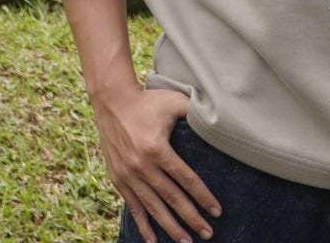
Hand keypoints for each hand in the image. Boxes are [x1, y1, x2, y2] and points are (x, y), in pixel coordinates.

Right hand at [91, 83, 221, 242]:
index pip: (186, 179)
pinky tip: (153, 241)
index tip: (217, 211)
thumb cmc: (147, 101)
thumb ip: (194, 110)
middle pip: (172, 199)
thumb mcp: (173, 101)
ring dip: (170, 228)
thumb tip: (216, 116)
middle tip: (208, 234)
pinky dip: (144, 226)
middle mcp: (142, 166)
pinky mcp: (119, 180)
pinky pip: (134, 208)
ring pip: (153, 208)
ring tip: (186, 242)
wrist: (112, 103)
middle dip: (191, 218)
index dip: (203, 196)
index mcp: (157, 149)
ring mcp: (129, 176)